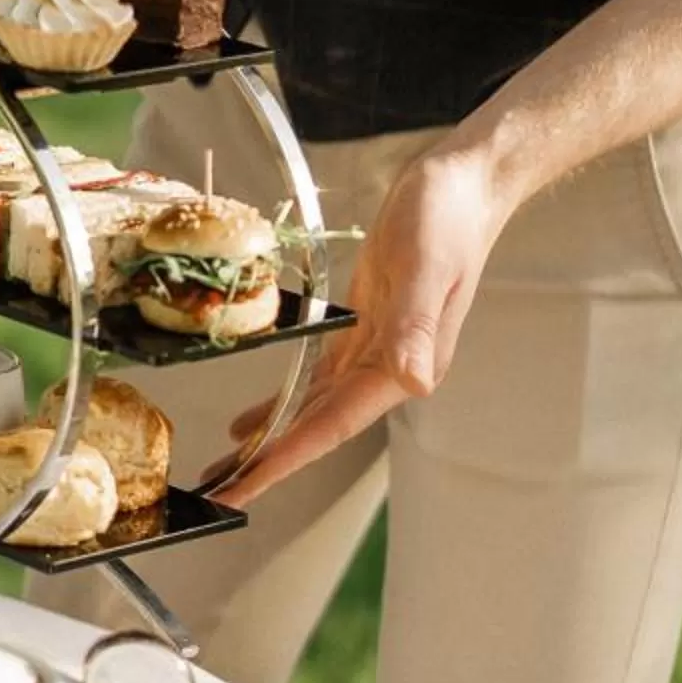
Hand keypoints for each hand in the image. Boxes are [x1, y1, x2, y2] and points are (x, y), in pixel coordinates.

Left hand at [212, 141, 509, 504]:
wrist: (462, 187)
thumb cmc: (446, 221)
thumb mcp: (426, 267)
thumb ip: (418, 327)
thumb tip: (413, 382)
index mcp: (404, 367)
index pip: (331, 426)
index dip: (285, 460)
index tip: (246, 489)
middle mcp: (390, 372)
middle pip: (317, 429)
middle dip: (269, 464)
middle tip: (219, 495)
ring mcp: (376, 353)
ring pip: (312, 411)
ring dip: (271, 442)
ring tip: (226, 471)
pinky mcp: (363, 330)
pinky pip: (316, 379)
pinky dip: (282, 403)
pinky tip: (252, 421)